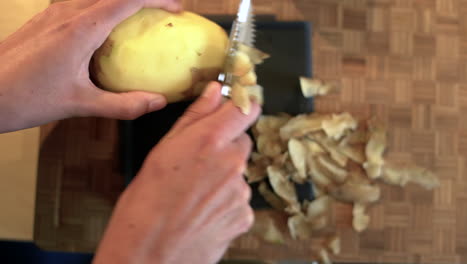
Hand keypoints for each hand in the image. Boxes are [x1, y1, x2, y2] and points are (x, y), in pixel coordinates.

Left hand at [0, 0, 180, 132]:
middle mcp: (67, 12)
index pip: (127, 0)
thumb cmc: (24, 97)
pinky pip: (81, 1)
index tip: (177, 9)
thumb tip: (157, 103)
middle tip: (164, 10)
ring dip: (122, 0)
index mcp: (80, 28)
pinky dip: (103, 6)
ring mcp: (53, 12)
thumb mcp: (79, 104)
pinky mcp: (45, 19)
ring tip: (140, 16)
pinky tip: (106, 29)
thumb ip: (122, 105)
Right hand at [93, 82, 260, 263]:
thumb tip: (215, 92)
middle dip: (224, 149)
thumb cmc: (144, 204)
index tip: (237, 108)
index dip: (242, 106)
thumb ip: (194, 117)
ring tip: (194, 195)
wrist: (147, 255)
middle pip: (241, 143)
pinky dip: (226, 203)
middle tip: (197, 166)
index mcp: (209, 141)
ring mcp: (240, 191)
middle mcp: (231, 163)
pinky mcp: (244, 216)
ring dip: (223, 178)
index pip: (245, 109)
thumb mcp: (161, 152)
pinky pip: (240, 200)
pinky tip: (203, 212)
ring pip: (238, 173)